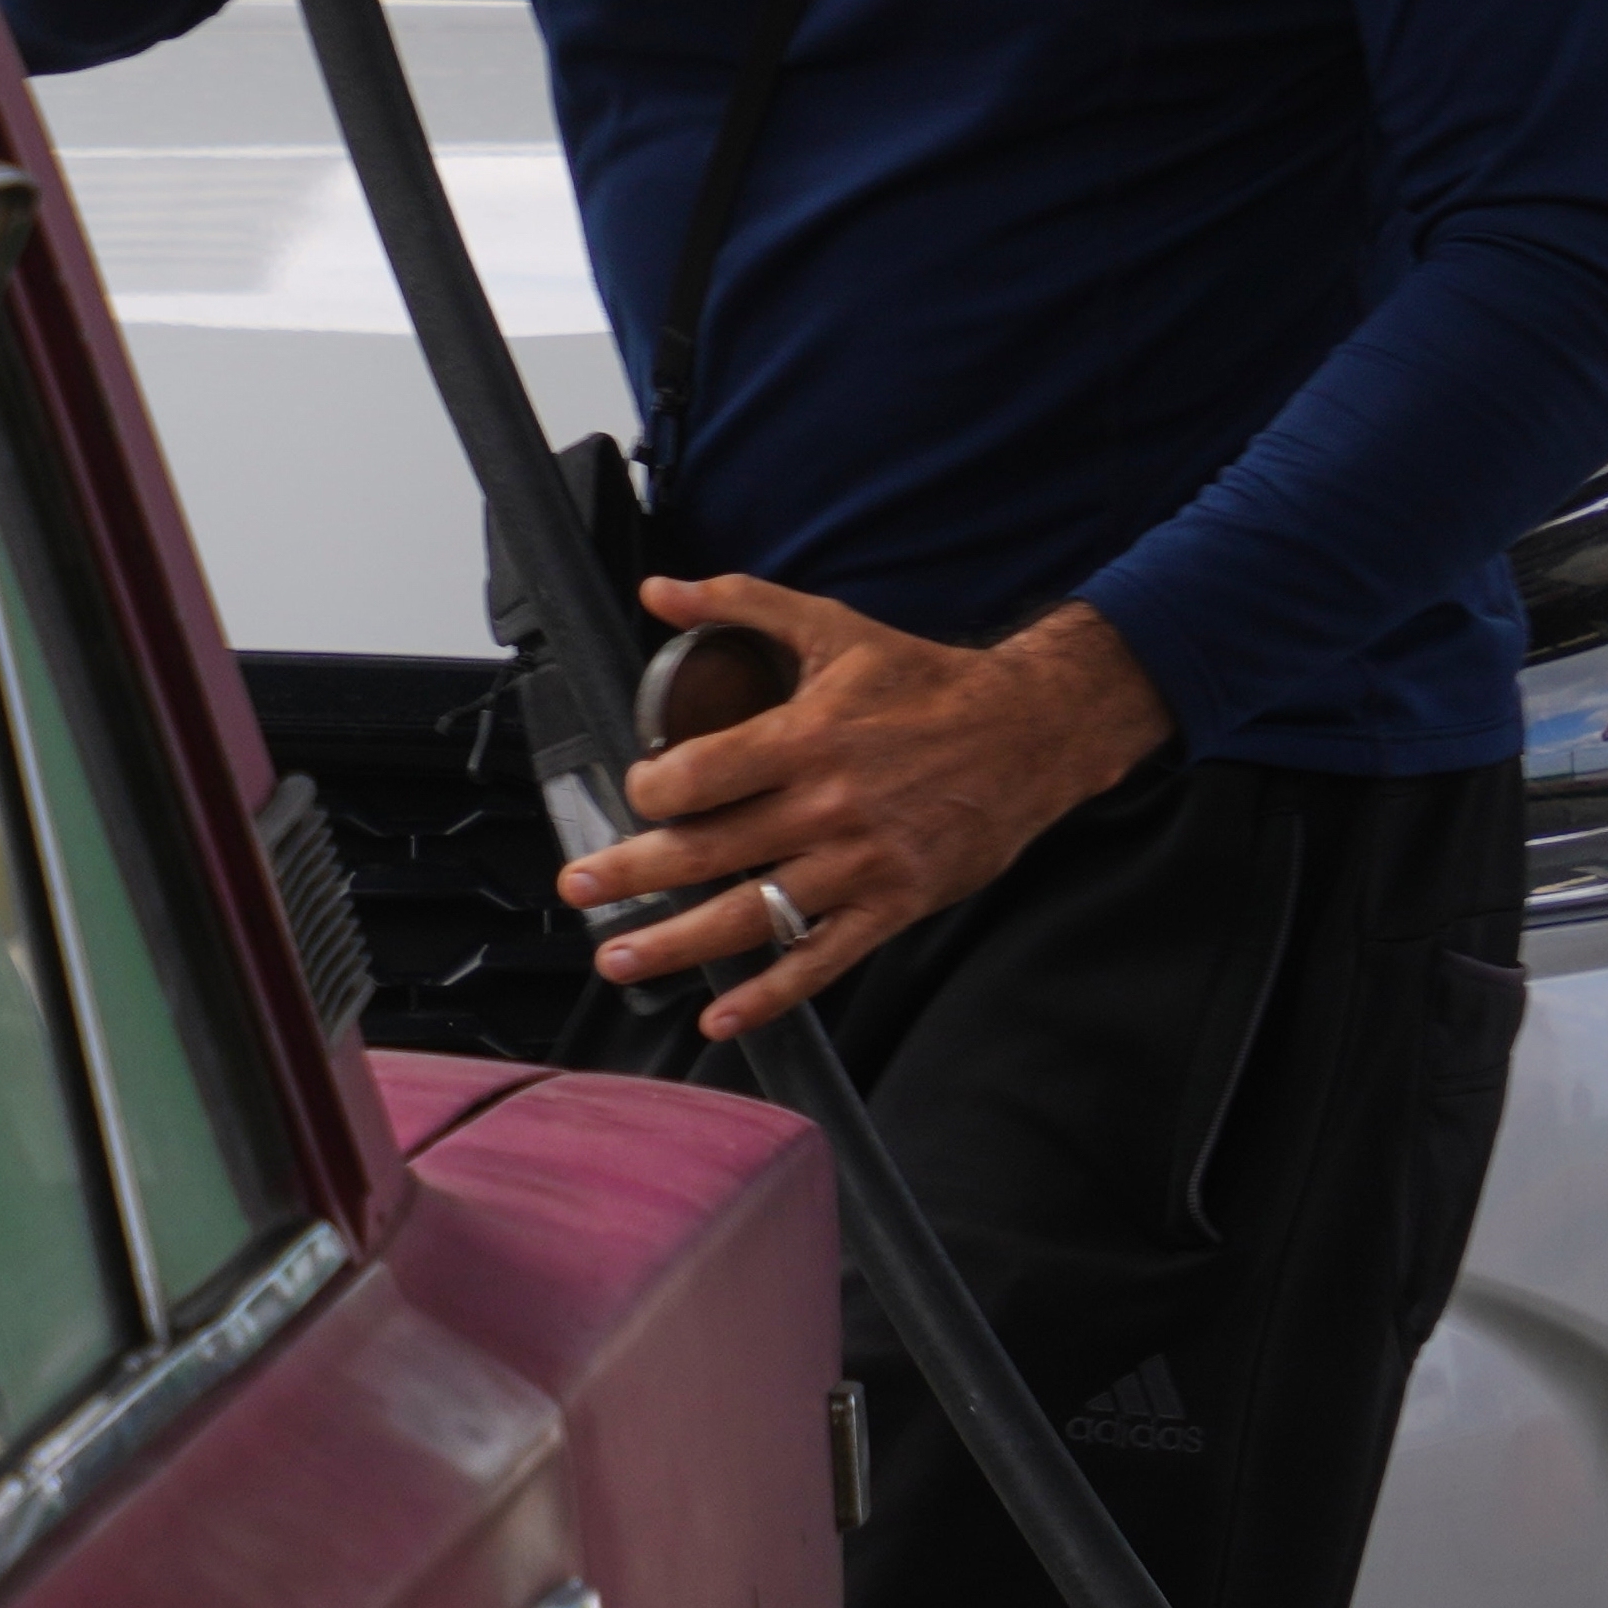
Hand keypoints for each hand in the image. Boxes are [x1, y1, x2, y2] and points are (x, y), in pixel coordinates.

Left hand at [556, 580, 1171, 1041]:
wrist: (1028, 733)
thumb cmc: (924, 680)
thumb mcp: (832, 627)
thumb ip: (739, 603)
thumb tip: (657, 589)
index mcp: (806, 737)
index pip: (700, 776)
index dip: (651, 790)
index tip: (636, 792)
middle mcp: (827, 807)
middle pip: (708, 852)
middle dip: (631, 874)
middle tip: (578, 889)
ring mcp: (859, 865)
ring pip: (752, 916)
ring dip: (678, 943)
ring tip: (619, 958)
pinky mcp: (892, 906)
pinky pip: (820, 961)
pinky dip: (769, 995)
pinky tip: (722, 1018)